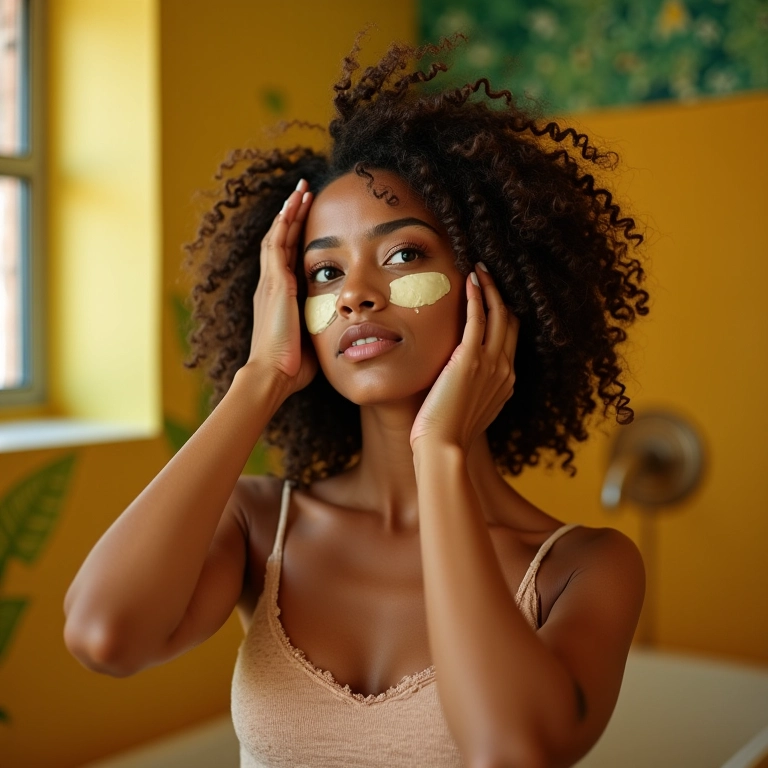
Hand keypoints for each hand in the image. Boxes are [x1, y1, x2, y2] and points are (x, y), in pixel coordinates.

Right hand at [244, 179, 317, 396]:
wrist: (274, 374)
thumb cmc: (293, 367)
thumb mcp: (312, 339)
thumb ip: (321, 326)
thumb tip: (343, 327)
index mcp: (281, 298)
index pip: (289, 259)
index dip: (298, 238)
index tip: (310, 221)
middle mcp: (272, 285)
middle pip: (283, 241)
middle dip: (293, 216)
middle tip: (304, 194)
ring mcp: (271, 282)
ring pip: (278, 236)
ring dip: (289, 212)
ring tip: (301, 190)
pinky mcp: (274, 283)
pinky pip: (276, 243)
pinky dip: (283, 222)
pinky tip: (291, 205)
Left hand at [410, 263, 518, 452]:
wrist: (442, 447)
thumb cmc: (447, 435)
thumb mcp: (470, 409)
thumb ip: (473, 390)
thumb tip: (462, 381)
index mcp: (506, 381)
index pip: (511, 338)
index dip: (505, 314)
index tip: (494, 297)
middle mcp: (505, 369)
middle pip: (511, 321)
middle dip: (501, 295)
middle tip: (488, 274)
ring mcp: (491, 363)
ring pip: (499, 315)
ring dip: (490, 288)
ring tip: (480, 269)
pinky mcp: (469, 359)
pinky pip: (478, 319)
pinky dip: (476, 296)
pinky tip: (471, 280)